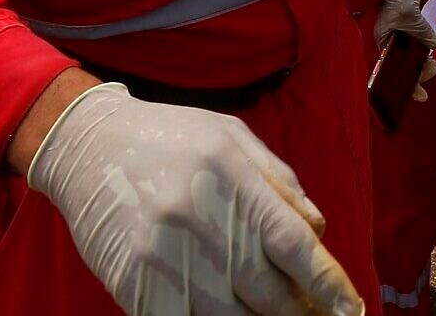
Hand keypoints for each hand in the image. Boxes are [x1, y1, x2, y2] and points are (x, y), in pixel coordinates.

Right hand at [27, 82, 361, 315]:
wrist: (85, 145)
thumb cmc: (167, 139)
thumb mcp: (229, 137)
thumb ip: (279, 180)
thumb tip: (318, 231)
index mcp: (228, 174)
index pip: (292, 242)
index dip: (328, 282)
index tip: (351, 307)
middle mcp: (197, 217)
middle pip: (268, 290)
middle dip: (299, 310)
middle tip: (314, 315)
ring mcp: (162, 256)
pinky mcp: (133, 284)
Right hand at [373, 0, 435, 102]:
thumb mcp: (406, 11)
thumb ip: (420, 29)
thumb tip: (435, 46)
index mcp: (382, 39)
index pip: (391, 70)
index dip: (405, 85)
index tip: (422, 96)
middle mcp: (390, 38)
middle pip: (404, 65)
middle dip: (418, 72)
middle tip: (434, 68)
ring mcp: (400, 30)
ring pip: (412, 54)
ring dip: (422, 61)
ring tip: (434, 64)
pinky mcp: (409, 21)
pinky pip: (417, 40)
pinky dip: (425, 46)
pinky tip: (432, 47)